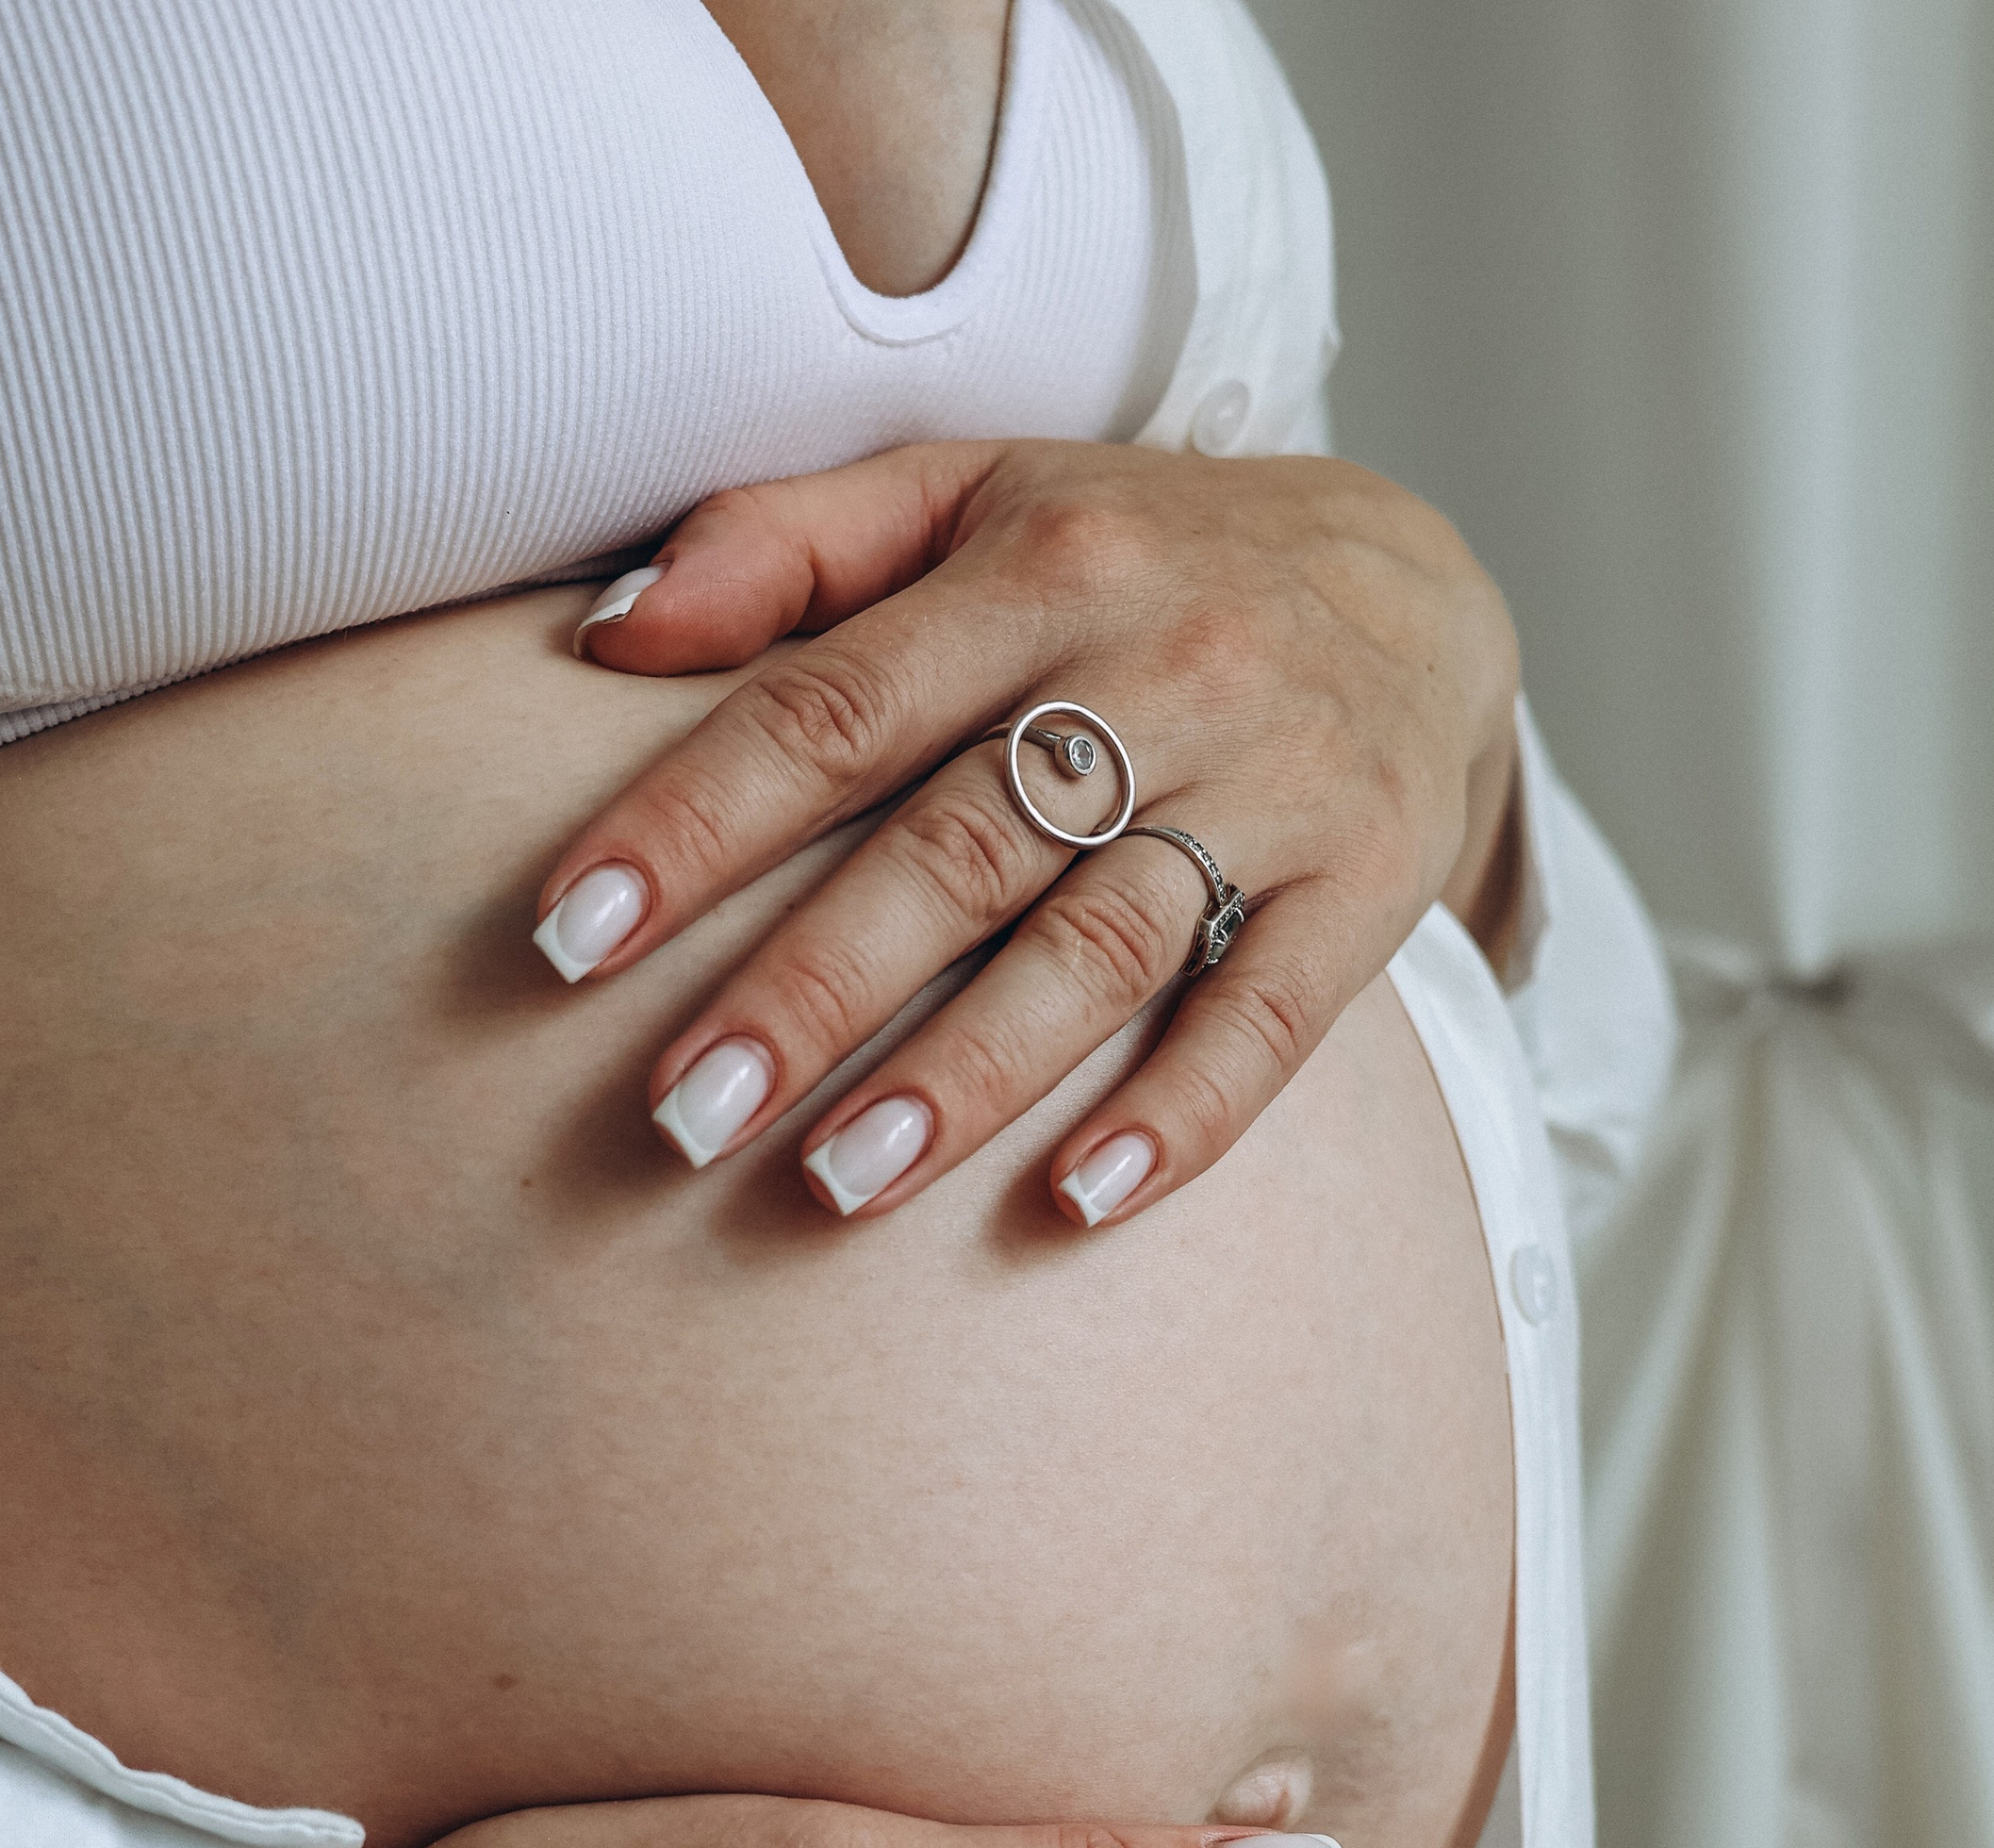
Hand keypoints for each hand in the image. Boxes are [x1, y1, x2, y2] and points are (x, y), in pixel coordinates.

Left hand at [531, 440, 1521, 1227]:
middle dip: (808, 988)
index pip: (834, 706)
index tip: (572, 937)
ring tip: (839, 1185)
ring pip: (1102, 940)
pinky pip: (1276, 1015)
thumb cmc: (1137, 561)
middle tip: (682, 1116)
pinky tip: (1079, 1205)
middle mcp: (1159, 664)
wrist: (1421, 582)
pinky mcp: (1372, 875)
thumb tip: (602, 643)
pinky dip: (1184, 1114)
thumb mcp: (970, 496)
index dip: (695, 822)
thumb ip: (784, 548)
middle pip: (957, 845)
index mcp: (1035, 567)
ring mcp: (1274, 778)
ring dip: (969, 1073)